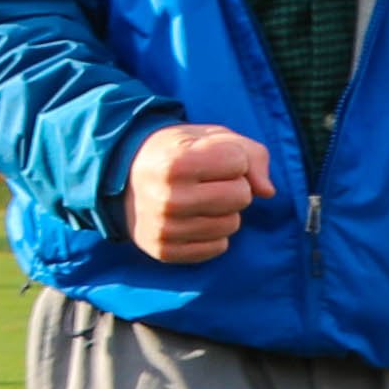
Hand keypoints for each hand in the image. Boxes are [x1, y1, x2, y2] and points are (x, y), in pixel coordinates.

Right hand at [124, 120, 271, 262]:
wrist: (121, 178)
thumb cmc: (175, 152)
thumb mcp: (209, 137)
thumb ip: (250, 153)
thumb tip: (267, 192)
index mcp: (176, 162)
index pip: (238, 162)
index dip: (232, 158)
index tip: (210, 158)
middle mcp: (169, 198)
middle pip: (240, 196)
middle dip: (234, 186)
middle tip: (209, 182)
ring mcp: (165, 229)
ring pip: (232, 225)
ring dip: (225, 211)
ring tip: (200, 200)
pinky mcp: (166, 251)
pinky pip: (218, 247)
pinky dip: (214, 234)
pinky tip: (194, 219)